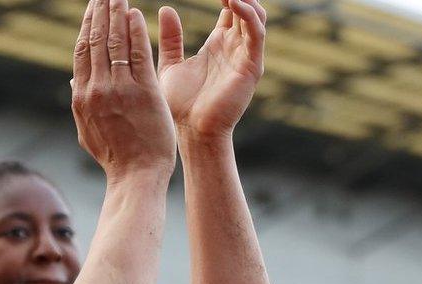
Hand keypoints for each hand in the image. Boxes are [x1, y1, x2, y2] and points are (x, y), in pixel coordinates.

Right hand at [71, 0, 175, 180]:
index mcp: (82, 97)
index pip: (82, 51)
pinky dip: (135, 32)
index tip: (92, 7)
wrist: (136, 175)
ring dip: (116, 14)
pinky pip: (137, 55)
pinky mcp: (143, 92)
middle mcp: (96, 90)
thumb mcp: (89, 130)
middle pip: (96, 41)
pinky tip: (135, 14)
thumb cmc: (116, 156)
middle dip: (100, 12)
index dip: (87, 25)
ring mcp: (119, 90)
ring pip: (115, 43)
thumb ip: (81, 102)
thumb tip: (73, 79)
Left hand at [157, 0, 265, 137]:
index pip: (230, 9)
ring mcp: (245, 56)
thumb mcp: (170, 65)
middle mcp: (235, 47)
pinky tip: (234, 2)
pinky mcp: (251, 67)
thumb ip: (171, 38)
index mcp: (218, 44)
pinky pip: (255, 34)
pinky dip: (248, 15)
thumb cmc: (180, 105)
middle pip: (246, 8)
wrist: (190, 132)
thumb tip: (165, 9)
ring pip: (255, 16)